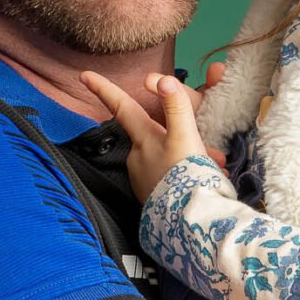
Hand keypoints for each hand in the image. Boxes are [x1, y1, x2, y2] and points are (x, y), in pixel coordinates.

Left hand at [81, 64, 226, 203]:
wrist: (190, 223)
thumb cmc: (186, 177)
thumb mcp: (185, 137)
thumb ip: (176, 106)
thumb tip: (161, 80)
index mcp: (142, 140)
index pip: (122, 107)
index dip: (104, 89)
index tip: (84, 76)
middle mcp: (137, 158)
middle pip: (154, 133)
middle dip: (181, 135)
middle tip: (211, 149)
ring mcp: (143, 179)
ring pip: (168, 156)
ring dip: (190, 158)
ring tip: (216, 168)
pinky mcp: (153, 197)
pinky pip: (171, 177)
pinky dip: (187, 175)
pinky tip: (207, 181)